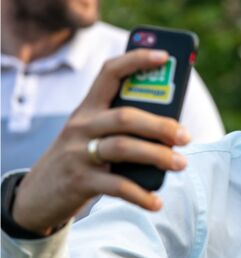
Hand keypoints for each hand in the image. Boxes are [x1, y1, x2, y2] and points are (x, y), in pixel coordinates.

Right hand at [11, 49, 191, 235]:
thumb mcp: (92, 134)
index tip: (164, 56)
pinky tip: (157, 201)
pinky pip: (117, 186)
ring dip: (158, 156)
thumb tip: (174, 129)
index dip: (137, 60)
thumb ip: (122, 126)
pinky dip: (141, 195)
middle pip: (126, 116)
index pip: (110, 72)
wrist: (37, 196)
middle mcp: (81, 126)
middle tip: (185, 136)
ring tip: (181, 164)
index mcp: (88, 108)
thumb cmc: (80, 158)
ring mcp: (78, 153)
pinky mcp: (80, 181)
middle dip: (161, 124)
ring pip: (124, 148)